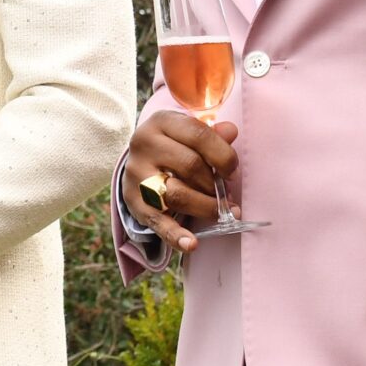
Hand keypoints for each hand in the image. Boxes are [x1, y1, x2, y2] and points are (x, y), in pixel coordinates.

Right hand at [121, 111, 240, 254]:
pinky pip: (157, 221)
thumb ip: (212, 134)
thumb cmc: (173, 144)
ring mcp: (137, 174)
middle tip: (227, 195)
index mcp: (162, 122)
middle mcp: (144, 144)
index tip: (232, 171)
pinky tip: (191, 244)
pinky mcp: (134, 201)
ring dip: (205, 207)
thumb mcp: (188, 133)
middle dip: (215, 184)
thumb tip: (231, 132)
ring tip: (221, 213)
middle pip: (190, 166)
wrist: (138, 160)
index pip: (199, 135)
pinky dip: (175, 235)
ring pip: (177, 194)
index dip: (223, 155)